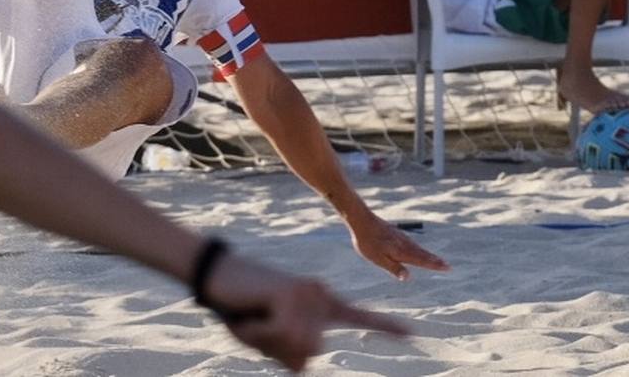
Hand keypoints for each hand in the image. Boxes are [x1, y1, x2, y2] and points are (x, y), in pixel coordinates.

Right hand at [202, 252, 409, 371]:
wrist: (214, 274)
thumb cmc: (240, 308)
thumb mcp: (268, 339)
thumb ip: (291, 349)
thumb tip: (308, 355)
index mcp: (319, 303)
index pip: (358, 316)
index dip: (386, 327)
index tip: (414, 334)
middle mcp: (320, 294)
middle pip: (311, 352)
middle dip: (277, 349)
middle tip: (256, 324)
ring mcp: (309, 292)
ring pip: (299, 345)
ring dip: (267, 341)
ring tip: (252, 316)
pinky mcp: (293, 292)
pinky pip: (284, 332)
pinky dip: (260, 332)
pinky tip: (250, 314)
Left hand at [346, 212, 449, 281]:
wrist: (361, 219)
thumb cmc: (367, 242)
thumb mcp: (378, 258)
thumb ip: (393, 267)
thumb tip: (408, 278)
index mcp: (401, 252)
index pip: (421, 260)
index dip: (434, 265)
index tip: (447, 267)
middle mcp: (404, 244)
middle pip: (422, 254)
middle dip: (435, 260)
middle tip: (448, 266)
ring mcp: (400, 237)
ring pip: (417, 248)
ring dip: (428, 254)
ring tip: (437, 260)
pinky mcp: (395, 233)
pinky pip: (410, 243)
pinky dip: (418, 248)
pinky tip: (418, 249)